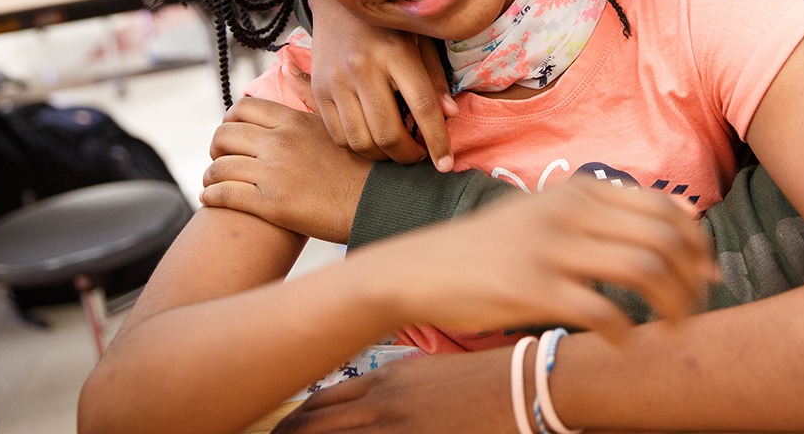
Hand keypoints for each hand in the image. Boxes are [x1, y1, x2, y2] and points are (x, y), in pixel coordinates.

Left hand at [202, 97, 371, 243]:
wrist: (380, 202)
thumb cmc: (363, 163)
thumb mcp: (336, 121)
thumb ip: (308, 93)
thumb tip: (287, 64)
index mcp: (293, 121)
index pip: (242, 109)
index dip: (229, 120)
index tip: (233, 133)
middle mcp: (279, 143)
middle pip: (224, 135)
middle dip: (216, 147)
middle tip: (221, 157)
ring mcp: (273, 173)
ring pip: (219, 167)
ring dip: (210, 175)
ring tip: (214, 183)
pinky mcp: (270, 204)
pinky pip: (224, 195)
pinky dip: (211, 196)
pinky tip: (212, 199)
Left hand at [271, 351, 507, 433]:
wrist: (526, 384)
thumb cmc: (483, 378)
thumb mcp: (429, 374)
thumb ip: (392, 389)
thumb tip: (365, 403)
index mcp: (385, 380)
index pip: (319, 404)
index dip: (292, 424)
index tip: (277, 433)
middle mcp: (383, 405)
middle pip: (315, 429)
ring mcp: (400, 429)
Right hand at [307, 0, 456, 168]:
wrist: (339, 4)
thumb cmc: (389, 24)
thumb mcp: (420, 40)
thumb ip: (434, 77)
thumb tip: (450, 115)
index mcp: (395, 52)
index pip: (422, 106)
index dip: (437, 140)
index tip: (446, 164)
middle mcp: (363, 68)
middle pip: (388, 132)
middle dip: (408, 155)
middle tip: (420, 156)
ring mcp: (336, 81)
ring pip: (361, 141)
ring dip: (383, 156)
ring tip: (398, 150)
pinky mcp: (318, 91)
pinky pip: (338, 136)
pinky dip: (358, 147)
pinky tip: (373, 140)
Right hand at [380, 180, 716, 337]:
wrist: (421, 268)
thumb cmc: (491, 247)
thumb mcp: (547, 212)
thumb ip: (603, 212)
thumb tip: (676, 217)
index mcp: (580, 190)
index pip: (665, 207)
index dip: (698, 243)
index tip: (707, 274)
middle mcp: (570, 210)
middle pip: (663, 237)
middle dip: (693, 279)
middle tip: (695, 309)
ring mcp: (550, 247)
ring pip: (643, 269)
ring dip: (671, 305)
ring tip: (671, 329)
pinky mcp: (531, 287)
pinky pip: (601, 310)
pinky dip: (626, 332)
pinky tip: (624, 343)